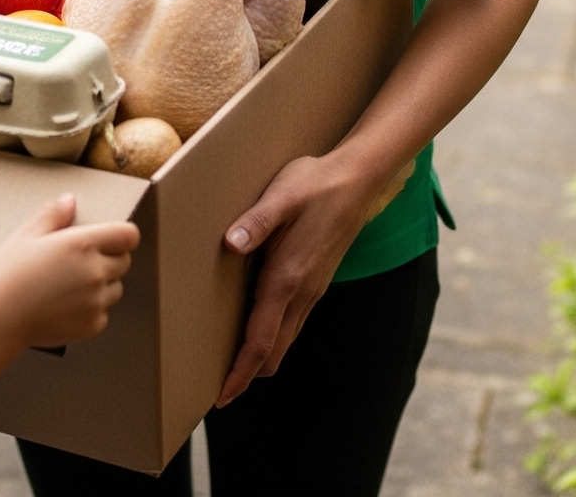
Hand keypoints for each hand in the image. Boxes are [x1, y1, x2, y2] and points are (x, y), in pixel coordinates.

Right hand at [0, 194, 140, 347]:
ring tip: (70, 287)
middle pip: (125, 262)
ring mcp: (96, 300)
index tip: (110, 239)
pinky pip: (103, 313)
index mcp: (83, 244)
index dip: (122, 236)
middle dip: (110, 259)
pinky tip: (65, 307)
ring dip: (102, 286)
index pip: (129, 235)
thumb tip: (70, 200)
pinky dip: (91, 310)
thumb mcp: (26, 236)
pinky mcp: (93, 324)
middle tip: (81, 263)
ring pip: (115, 289)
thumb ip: (52, 215)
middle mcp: (95, 271)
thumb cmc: (9, 274)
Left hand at [216, 151, 389, 403]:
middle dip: (247, 375)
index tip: (223, 396)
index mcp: (288, 278)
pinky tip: (255, 331)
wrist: (358, 179)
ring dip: (260, 359)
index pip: (261, 340)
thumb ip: (257, 221)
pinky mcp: (315, 282)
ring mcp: (312, 290)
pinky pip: (292, 324)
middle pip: (273, 352)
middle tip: (218, 389)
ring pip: (284, 340)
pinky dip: (272, 339)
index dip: (241, 372)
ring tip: (232, 368)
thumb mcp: (283, 195)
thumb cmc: (316, 184)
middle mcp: (302, 293)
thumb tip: (231, 243)